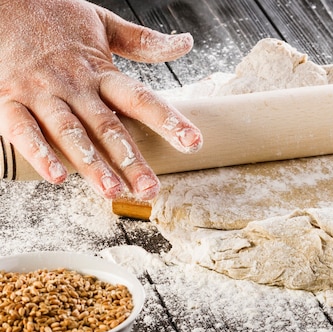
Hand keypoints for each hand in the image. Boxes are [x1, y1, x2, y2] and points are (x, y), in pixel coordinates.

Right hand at [0, 0, 201, 199]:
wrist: (0, 0)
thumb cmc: (55, 16)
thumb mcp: (104, 24)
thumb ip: (144, 42)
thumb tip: (186, 44)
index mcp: (101, 71)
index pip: (141, 98)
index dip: (168, 120)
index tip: (192, 142)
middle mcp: (75, 85)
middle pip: (108, 127)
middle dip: (131, 161)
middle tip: (150, 189)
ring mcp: (41, 94)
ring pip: (70, 133)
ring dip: (91, 164)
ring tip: (111, 190)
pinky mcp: (9, 99)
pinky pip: (23, 130)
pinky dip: (39, 153)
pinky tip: (56, 177)